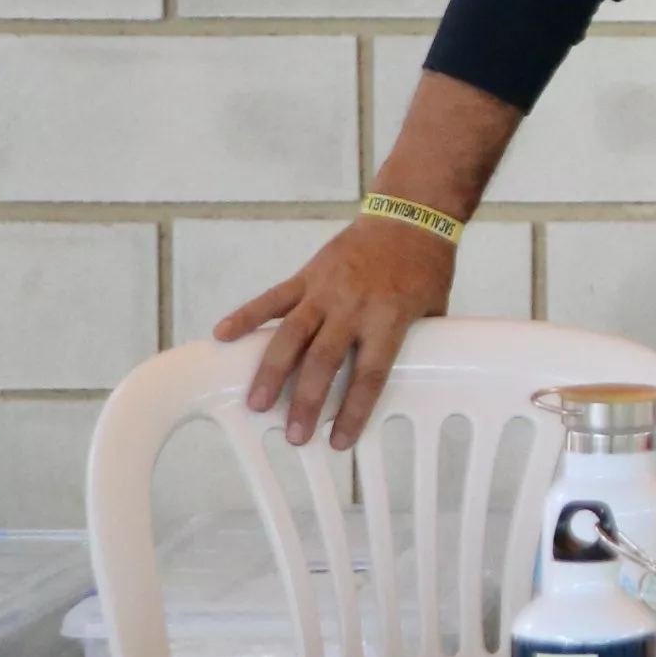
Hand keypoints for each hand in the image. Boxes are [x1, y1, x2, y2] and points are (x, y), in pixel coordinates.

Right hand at [216, 217, 456, 449]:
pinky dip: (246, 316)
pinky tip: (222, 335)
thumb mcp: (434, 309)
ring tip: (256, 403)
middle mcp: (354, 306)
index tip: (339, 440)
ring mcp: (327, 289)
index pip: (370, 374)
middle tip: (294, 434)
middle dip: (306, 401)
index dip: (354, 411)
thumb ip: (416, 343)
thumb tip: (409, 381)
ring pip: (291, 334)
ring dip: (271, 371)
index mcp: (390, 318)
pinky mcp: (308, 275)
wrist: (411, 215)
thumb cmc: (426, 267)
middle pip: (324, 361)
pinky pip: (273, 298)